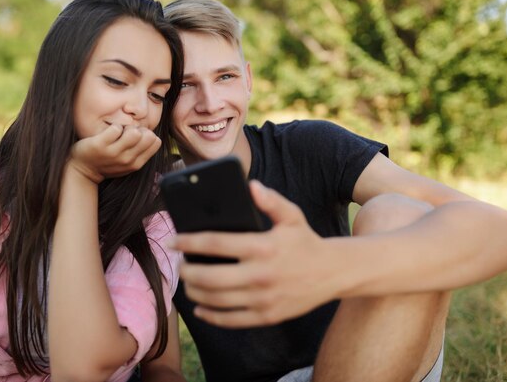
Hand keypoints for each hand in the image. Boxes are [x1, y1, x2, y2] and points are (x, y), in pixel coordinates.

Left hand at [69, 124, 160, 182]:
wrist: (83, 170)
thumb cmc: (107, 163)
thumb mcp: (127, 164)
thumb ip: (140, 152)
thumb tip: (152, 135)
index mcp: (136, 164)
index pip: (156, 142)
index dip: (148, 135)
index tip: (137, 137)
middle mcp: (127, 160)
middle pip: (148, 136)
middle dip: (140, 129)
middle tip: (128, 133)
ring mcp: (114, 153)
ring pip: (134, 133)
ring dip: (127, 127)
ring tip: (119, 132)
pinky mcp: (100, 145)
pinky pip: (116, 128)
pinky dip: (113, 126)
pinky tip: (109, 131)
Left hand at [172, 181, 343, 327]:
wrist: (333, 273)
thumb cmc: (305, 242)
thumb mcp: (292, 216)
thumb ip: (271, 201)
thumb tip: (251, 186)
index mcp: (262, 247)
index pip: (215, 244)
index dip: (188, 242)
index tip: (173, 241)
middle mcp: (260, 275)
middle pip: (209, 276)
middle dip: (187, 271)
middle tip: (179, 265)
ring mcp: (263, 298)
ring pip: (216, 300)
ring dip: (195, 292)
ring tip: (187, 283)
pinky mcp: (267, 316)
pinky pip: (231, 320)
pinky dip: (211, 315)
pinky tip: (200, 307)